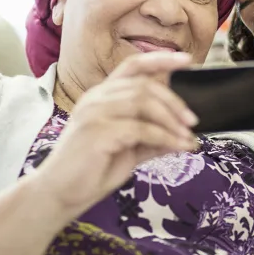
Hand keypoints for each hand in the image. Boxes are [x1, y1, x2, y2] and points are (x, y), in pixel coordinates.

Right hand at [33, 52, 198, 216]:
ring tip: (187, 137)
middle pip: (144, 85)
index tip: (186, 60)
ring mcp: (95, 112)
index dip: (160, 59)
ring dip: (171, 120)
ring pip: (144, 102)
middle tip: (192, 121)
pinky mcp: (97, 131)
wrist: (61, 194)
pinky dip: (165, 137)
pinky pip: (141, 128)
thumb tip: (185, 136)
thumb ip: (153, 139)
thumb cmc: (92, 170)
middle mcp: (96, 98)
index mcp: (102, 96)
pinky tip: (178, 147)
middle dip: (174, 102)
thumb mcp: (130, 150)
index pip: (132, 66)